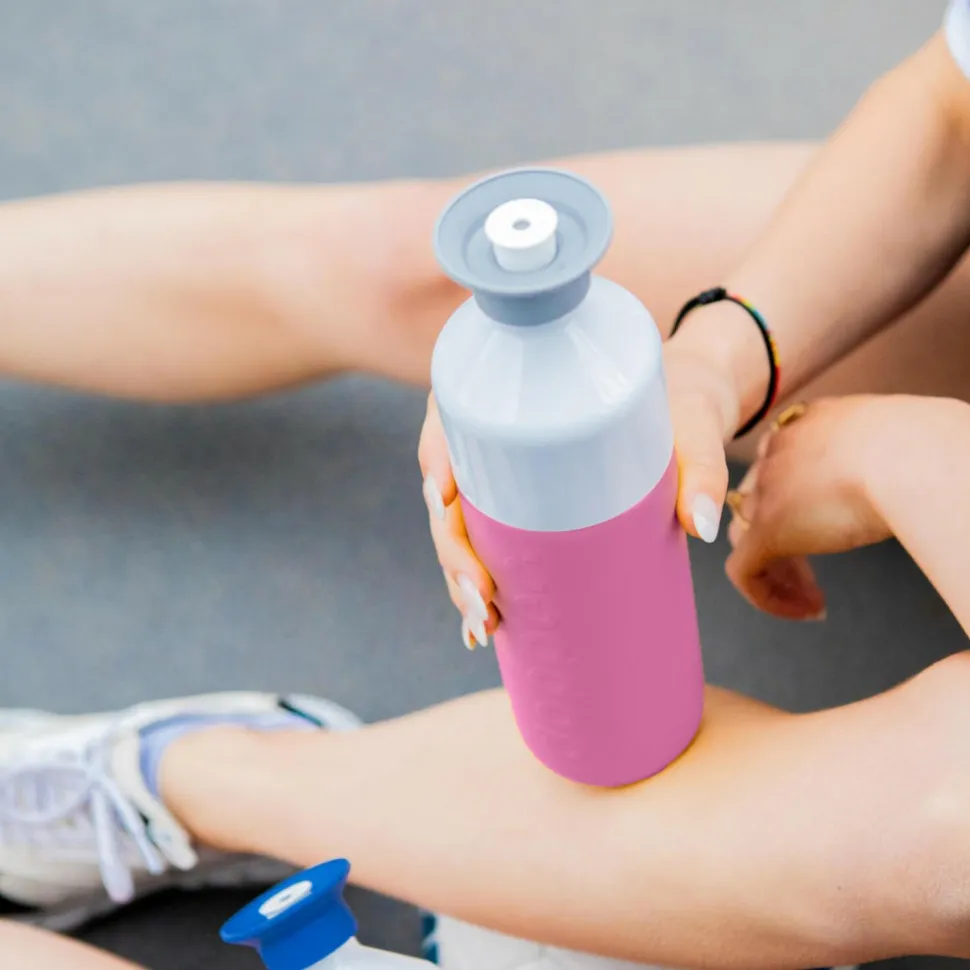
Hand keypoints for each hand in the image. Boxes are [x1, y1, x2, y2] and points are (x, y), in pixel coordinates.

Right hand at [417, 343, 738, 647]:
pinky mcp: (526, 509)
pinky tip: (483, 628)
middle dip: (453, 551)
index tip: (446, 500)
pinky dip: (479, 586)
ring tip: (484, 628)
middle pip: (452, 488)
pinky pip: (486, 544)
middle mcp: (503, 434)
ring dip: (460, 580)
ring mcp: (510, 476)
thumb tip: (703, 528)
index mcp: (522, 394)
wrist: (691, 406)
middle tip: (484, 600)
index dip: (436, 455)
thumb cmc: (684, 401)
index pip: (453, 412)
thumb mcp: (691, 425)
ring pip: (461, 526)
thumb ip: (700, 466)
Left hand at [725, 396, 893, 620]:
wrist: (909, 454)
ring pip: (747, 537)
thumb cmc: (924, 447)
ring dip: (780, 573)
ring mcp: (766, 490)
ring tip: (812, 601)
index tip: (829, 525)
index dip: (797, 501)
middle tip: (813, 576)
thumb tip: (909, 482)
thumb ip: (886, 461)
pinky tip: (808, 610)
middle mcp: (778, 452)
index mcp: (809, 424)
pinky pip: (745, 572)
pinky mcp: (766, 530)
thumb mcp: (898, 443)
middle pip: (760, 501)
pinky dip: (768, 597)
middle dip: (786, 541)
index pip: (783, 463)